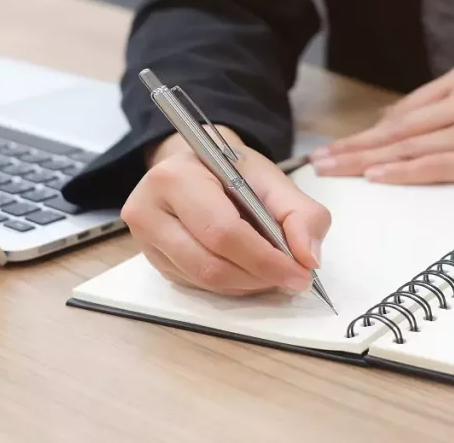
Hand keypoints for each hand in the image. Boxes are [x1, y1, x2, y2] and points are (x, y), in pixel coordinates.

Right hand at [122, 127, 330, 295]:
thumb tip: (308, 259)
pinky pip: (197, 287)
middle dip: (260, 277)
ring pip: (205, 282)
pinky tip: (247, 269)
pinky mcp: (152, 261)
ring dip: (248, 285)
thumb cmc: (230, 170)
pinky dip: (232, 285)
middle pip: (211, 265)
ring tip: (272, 271)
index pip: (223, 232)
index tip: (301, 274)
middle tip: (293, 277)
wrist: (195, 167)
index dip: (266, 260)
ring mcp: (144, 240)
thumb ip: (301, 213)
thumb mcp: (270, 178)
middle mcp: (148, 209)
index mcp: (176, 178)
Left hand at [310, 62, 453, 183]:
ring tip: (334, 171)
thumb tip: (390, 124)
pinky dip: (406, 172)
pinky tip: (377, 176)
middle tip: (319, 160)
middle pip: (399, 128)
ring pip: (412, 147)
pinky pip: (440, 167)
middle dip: (355, 146)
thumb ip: (441, 104)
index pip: (405, 109)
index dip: (368, 131)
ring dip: (367, 161)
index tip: (338, 145)